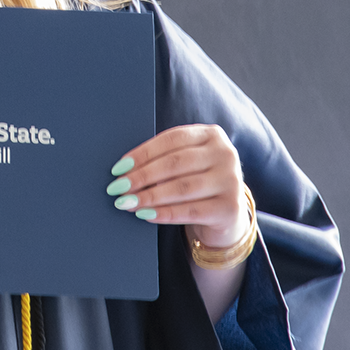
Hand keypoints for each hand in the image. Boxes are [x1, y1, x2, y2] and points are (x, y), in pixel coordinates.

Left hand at [105, 124, 249, 250]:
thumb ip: (164, 159)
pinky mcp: (230, 208)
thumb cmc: (197, 181)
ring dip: (149, 196)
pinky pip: (190, 211)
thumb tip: (125, 171)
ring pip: (181, 187)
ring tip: (127, 202)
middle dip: (141, 176)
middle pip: (174, 163)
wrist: (227, 214)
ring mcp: (231, 181)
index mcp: (212, 134)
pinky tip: (146, 214)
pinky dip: (164, 213)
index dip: (142, 153)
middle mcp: (226, 154)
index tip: (119, 168)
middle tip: (118, 187)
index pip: (171, 139)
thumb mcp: (186, 163)